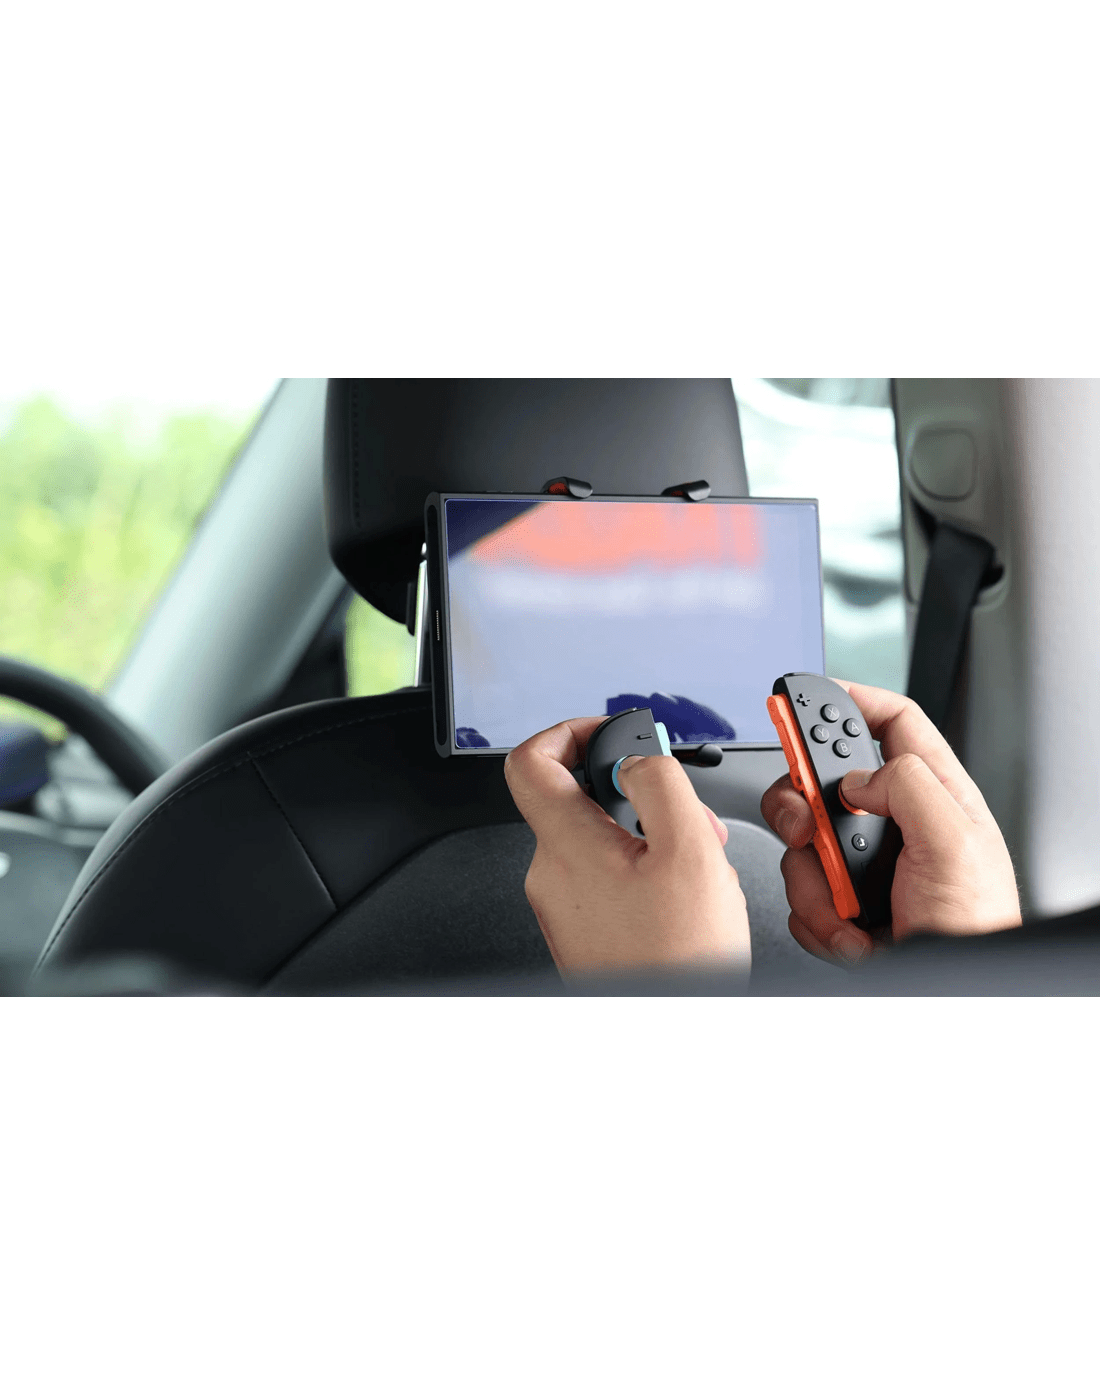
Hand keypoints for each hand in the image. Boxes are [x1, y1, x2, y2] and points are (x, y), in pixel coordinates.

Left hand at [505, 717, 749, 976]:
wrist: (667, 1044)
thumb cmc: (678, 964)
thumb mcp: (690, 851)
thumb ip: (659, 783)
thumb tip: (639, 756)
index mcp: (567, 846)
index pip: (530, 761)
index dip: (568, 730)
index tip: (610, 732)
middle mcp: (551, 875)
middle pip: (577, 799)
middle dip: (638, 794)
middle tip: (684, 814)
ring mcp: (563, 906)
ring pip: (598, 839)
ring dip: (650, 835)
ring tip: (697, 862)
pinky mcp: (581, 931)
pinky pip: (605, 877)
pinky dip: (645, 869)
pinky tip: (684, 894)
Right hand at [760, 681, 1021, 964]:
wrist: (945, 993)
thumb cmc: (973, 927)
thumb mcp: (955, 842)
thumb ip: (908, 786)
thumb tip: (858, 775)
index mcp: (933, 795)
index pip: (891, 723)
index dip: (850, 698)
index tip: (806, 694)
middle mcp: (894, 824)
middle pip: (822, 781)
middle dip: (801, 807)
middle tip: (806, 828)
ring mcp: (864, 864)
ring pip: (800, 844)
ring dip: (815, 883)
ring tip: (851, 908)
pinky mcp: (840, 901)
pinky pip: (798, 893)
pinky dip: (815, 917)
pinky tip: (851, 932)